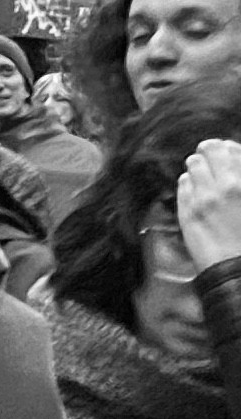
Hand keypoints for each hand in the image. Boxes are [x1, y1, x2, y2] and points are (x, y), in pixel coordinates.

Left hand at [182, 141, 240, 273]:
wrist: (238, 270)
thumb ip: (240, 176)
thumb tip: (233, 156)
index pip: (231, 148)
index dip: (227, 149)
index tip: (227, 153)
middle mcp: (227, 186)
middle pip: (209, 149)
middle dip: (210, 153)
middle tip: (211, 159)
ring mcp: (205, 198)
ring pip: (193, 164)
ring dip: (198, 167)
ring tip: (203, 176)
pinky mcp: (187, 210)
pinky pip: (183, 183)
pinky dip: (189, 184)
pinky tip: (197, 193)